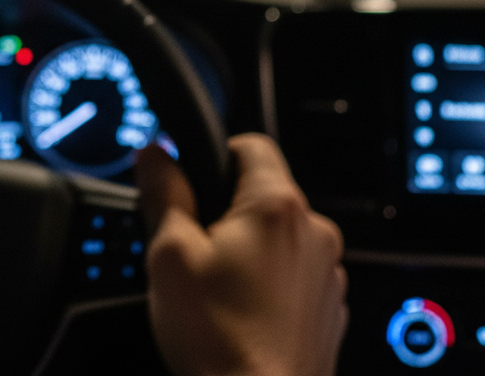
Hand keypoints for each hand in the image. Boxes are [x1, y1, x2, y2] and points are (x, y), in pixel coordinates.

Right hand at [136, 134, 347, 375]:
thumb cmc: (220, 340)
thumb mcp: (169, 254)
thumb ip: (163, 192)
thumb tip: (155, 154)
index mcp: (277, 206)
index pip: (251, 144)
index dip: (215, 154)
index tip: (192, 182)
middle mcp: (315, 233)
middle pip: (264, 192)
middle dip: (227, 211)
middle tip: (194, 247)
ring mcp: (327, 274)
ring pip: (280, 236)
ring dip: (251, 248)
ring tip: (217, 288)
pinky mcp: (329, 309)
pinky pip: (295, 274)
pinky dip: (270, 282)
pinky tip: (241, 312)